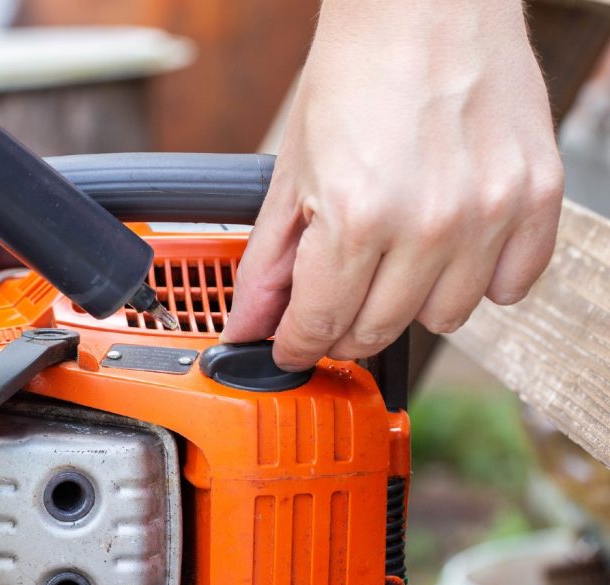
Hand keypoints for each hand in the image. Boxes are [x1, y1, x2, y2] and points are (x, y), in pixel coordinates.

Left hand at [221, 0, 563, 370]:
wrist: (425, 3)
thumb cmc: (356, 73)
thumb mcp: (293, 171)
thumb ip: (270, 261)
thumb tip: (250, 325)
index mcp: (357, 214)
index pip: (322, 323)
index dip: (298, 344)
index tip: (293, 346)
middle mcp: (430, 222)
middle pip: (378, 330)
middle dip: (343, 324)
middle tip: (335, 295)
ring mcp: (491, 212)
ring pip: (444, 319)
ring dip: (411, 303)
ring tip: (394, 256)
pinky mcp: (538, 197)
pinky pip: (511, 288)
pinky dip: (479, 280)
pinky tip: (450, 247)